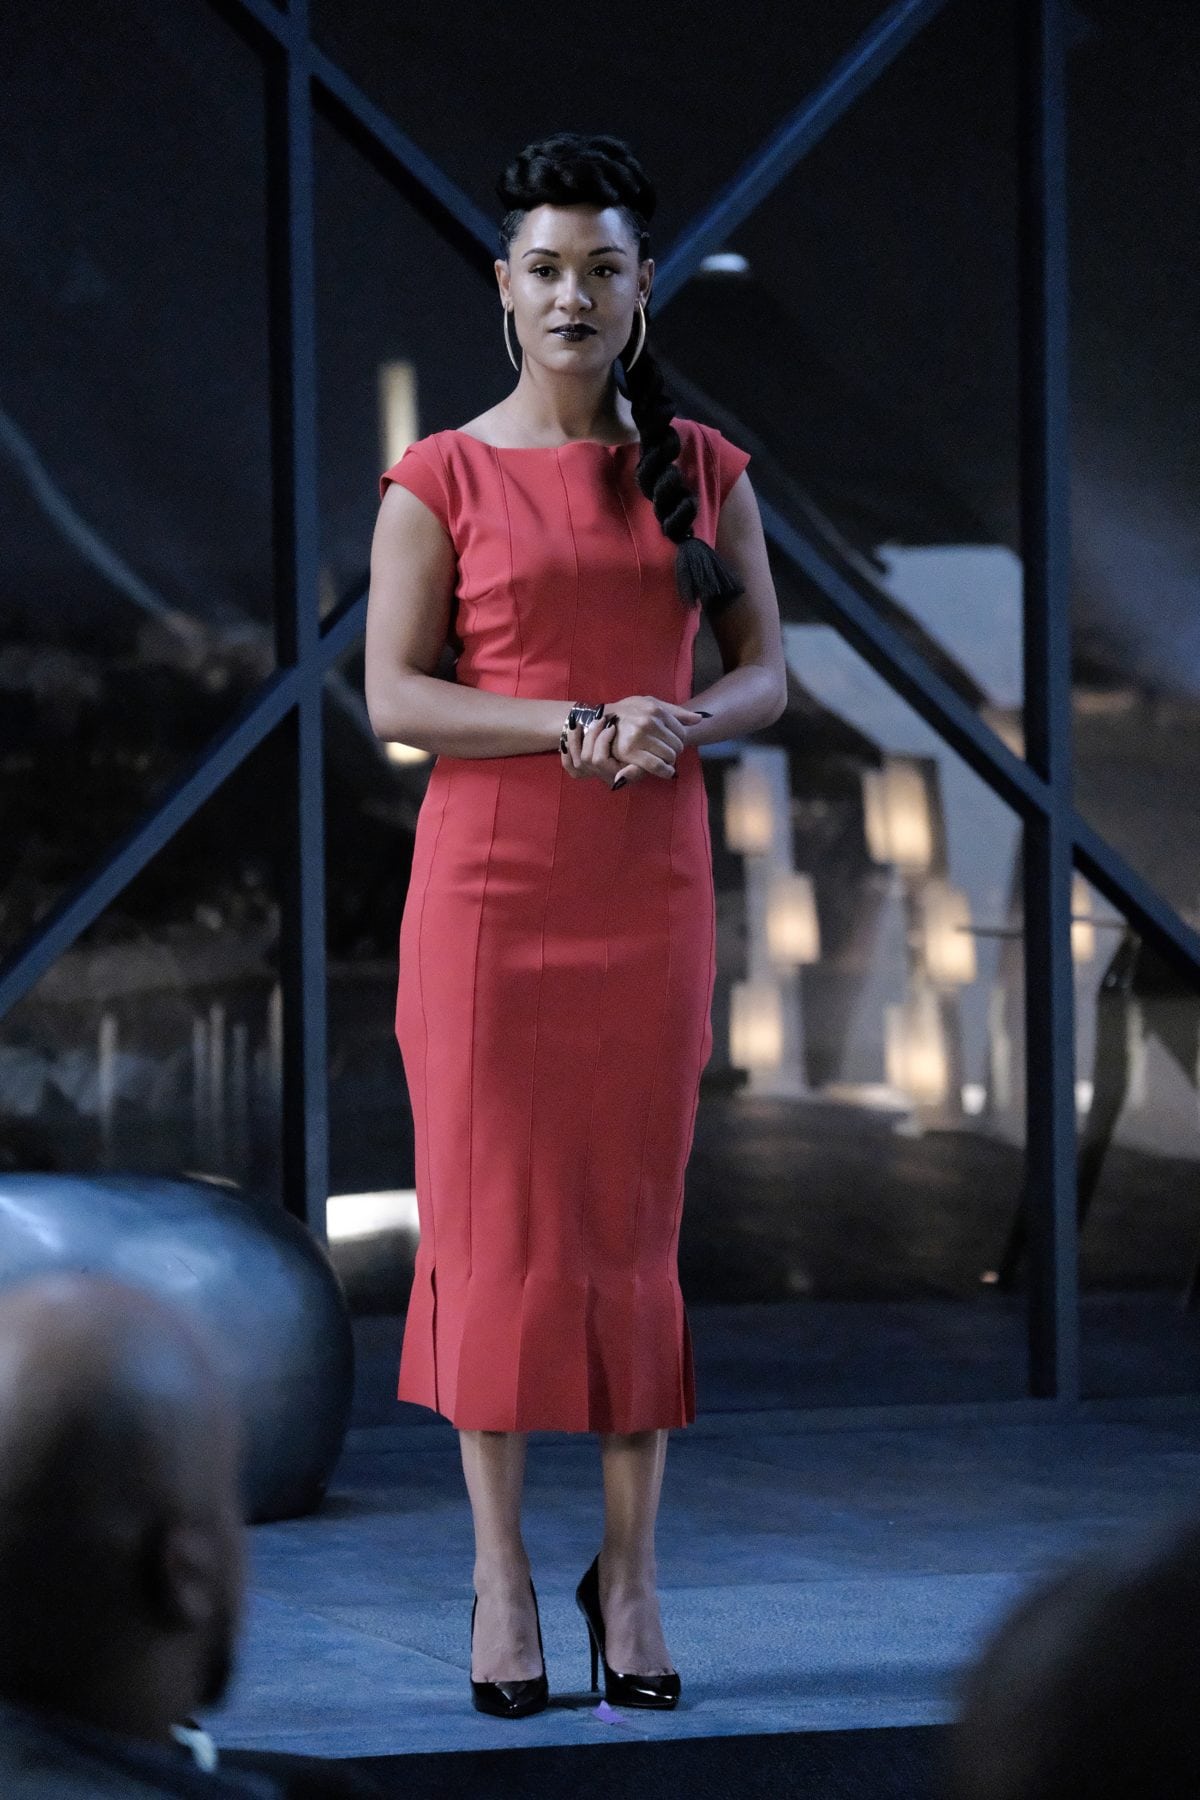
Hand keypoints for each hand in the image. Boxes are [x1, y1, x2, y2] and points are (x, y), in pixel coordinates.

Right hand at [560, 697, 707, 789]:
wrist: (599, 719)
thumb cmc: (628, 712)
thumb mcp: (650, 703)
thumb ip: (676, 712)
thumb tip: (699, 719)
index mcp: (655, 709)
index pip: (681, 731)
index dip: (680, 740)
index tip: (672, 743)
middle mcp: (648, 721)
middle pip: (677, 745)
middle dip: (674, 751)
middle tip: (667, 752)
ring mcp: (639, 737)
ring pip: (668, 756)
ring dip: (669, 761)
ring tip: (663, 760)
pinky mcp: (630, 752)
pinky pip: (655, 766)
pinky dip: (664, 771)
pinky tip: (666, 771)